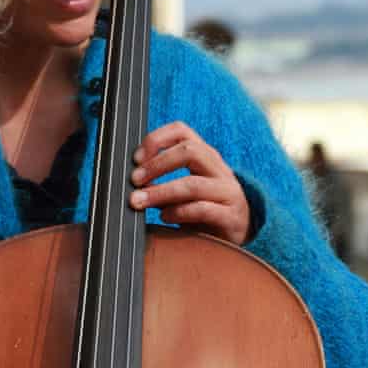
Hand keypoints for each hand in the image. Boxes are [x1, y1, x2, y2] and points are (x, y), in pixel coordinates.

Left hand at [128, 121, 250, 244]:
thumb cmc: (204, 211)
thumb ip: (160, 184)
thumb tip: (130, 183)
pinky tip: (164, 217)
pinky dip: (179, 212)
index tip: (137, 158)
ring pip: (193, 184)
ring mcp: (228, 192)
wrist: (237, 235)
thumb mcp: (182, 193)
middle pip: (190, 151)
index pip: (182, 131)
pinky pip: (203, 210)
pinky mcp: (231, 216)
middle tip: (134, 180)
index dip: (157, 139)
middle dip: (157, 164)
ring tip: (140, 201)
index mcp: (205, 157)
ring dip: (161, 192)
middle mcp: (219, 169)